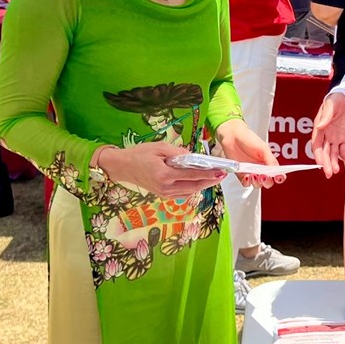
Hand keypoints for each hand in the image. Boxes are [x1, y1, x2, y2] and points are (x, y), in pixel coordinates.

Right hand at [99, 144, 225, 197]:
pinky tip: (199, 182)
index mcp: (164, 175)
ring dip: (202, 186)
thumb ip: (178, 153)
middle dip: (209, 181)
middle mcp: (165, 188)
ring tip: (213, 178)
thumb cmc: (139, 154)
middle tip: (222, 175)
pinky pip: (182, 194)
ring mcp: (164, 194)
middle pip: (194, 187)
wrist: (122, 167)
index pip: (192, 175)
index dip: (208, 174)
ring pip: (190, 192)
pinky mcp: (163, 195)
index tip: (221, 171)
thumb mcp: (159, 147)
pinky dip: (193, 188)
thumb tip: (194, 157)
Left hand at [216, 120, 283, 188]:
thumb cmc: (248, 138)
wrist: (232, 136)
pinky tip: (247, 177)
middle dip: (267, 181)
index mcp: (269, 162)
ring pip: (257, 185)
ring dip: (257, 182)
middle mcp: (261, 169)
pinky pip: (246, 184)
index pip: (278, 174)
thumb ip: (271, 160)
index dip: (279, 178)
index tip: (278, 178)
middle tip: (263, 176)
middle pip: (268, 182)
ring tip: (253, 175)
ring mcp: (251, 173)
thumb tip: (277, 171)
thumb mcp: (263, 148)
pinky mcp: (241, 175)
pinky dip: (247, 182)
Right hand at [310, 93, 344, 177]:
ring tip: (336, 171)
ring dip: (334, 162)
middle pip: (324, 152)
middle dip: (325, 163)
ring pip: (333, 153)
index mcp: (319, 128)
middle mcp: (325, 136)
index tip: (320, 163)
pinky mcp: (344, 138)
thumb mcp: (331, 106)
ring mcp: (335, 138)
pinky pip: (344, 149)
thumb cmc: (336, 100)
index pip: (316, 145)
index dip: (318, 155)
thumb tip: (319, 127)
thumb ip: (326, 116)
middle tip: (328, 173)